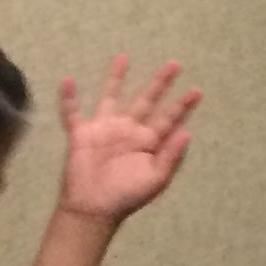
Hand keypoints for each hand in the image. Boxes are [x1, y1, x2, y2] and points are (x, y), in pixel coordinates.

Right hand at [56, 58, 200, 223]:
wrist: (94, 207)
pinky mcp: (82, 133)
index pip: (169, 118)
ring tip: (122, 57)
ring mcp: (105, 129)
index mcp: (149, 142)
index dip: (182, 105)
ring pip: (111, 97)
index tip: (197, 90)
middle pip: (146, 100)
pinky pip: (73, 113)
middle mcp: (129, 130)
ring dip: (116, 78)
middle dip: (159, 83)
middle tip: (175, 63)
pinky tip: (68, 80)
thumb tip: (188, 132)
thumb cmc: (127, 195)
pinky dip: (69, 98)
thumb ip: (171, 155)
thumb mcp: (156, 179)